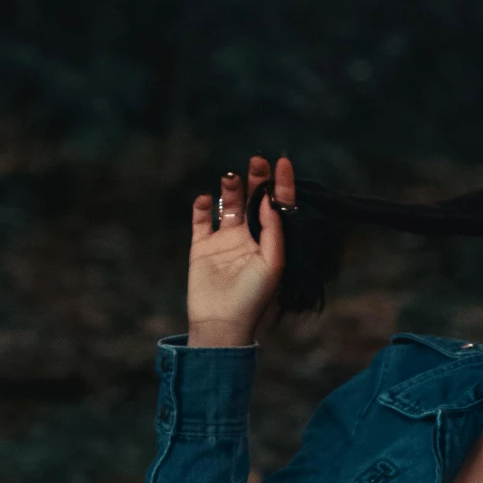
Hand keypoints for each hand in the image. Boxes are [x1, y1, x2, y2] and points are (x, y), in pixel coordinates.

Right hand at [187, 153, 296, 346]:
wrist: (221, 322)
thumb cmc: (253, 297)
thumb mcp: (273, 263)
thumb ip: (274, 229)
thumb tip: (270, 199)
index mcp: (269, 242)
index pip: (277, 207)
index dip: (281, 184)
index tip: (282, 162)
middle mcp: (248, 238)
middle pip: (253, 200)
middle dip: (256, 179)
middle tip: (257, 160)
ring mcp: (224, 241)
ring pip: (228, 205)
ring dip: (230, 188)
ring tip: (230, 177)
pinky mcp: (201, 247)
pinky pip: (201, 220)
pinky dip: (202, 206)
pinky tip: (206, 199)